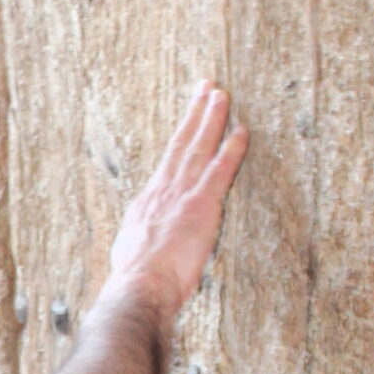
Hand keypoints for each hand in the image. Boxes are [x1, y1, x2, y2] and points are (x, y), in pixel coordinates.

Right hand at [107, 81, 248, 314]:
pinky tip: (243, 131)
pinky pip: (220, 170)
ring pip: (198, 147)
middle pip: (180, 143)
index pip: (167, 164)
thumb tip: (140, 244)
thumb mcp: (130, 255)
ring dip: (211, 118)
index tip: (188, 123)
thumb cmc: (135, 281)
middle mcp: (162, 191)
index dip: (179, 140)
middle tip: (205, 87)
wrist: (139, 287)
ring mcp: (181, 195)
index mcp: (146, 203)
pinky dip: (232, 149)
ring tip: (220, 94)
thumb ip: (141, 241)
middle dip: (194, 113)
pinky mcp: (201, 205)